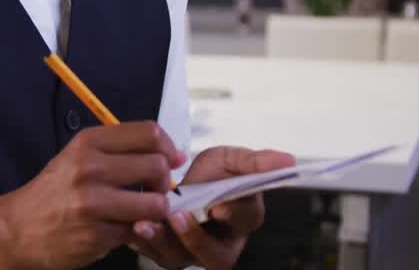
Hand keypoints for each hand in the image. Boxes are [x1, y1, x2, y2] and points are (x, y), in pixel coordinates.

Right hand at [0, 121, 183, 268]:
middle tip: (155, 190)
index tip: (171, 159)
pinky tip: (122, 227)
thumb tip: (172, 154)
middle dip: (164, 181)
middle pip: (157, 166)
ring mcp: (93, 203)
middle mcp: (90, 168)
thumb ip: (120, 150)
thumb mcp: (79, 156)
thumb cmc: (54, 192)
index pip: (149, 132)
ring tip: (143, 212)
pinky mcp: (97, 234)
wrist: (18, 228)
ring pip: (156, 203)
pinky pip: (138, 230)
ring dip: (156, 210)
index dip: (168, 147)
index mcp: (88, 143)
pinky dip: (137, 231)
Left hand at [128, 146, 294, 269]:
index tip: (218, 206)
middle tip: (176, 216)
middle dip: (195, 240)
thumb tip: (288, 159)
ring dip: (161, 242)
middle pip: (216, 256)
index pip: (246, 220)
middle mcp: (221, 243)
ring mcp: (192, 251)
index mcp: (244, 218)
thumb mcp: (231, 160)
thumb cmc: (210, 174)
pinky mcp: (166, 252)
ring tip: (144, 224)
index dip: (234, 214)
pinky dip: (141, 241)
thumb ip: (254, 162)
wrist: (178, 180)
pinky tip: (130, 226)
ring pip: (181, 259)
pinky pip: (154, 255)